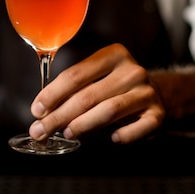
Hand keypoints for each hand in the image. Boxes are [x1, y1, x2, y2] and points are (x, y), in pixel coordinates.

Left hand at [28, 43, 164, 143]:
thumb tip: (41, 114)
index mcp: (113, 55)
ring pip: (109, 110)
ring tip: (67, 133)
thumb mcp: (95, 79)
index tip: (36, 111)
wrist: (158, 94)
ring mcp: (147, 92)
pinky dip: (122, 135)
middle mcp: (132, 70)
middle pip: (88, 95)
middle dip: (59, 116)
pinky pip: (137, 128)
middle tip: (41, 131)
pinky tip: (111, 138)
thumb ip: (72, 91)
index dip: (52, 94)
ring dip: (83, 125)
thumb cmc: (115, 88)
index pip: (75, 75)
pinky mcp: (158, 114)